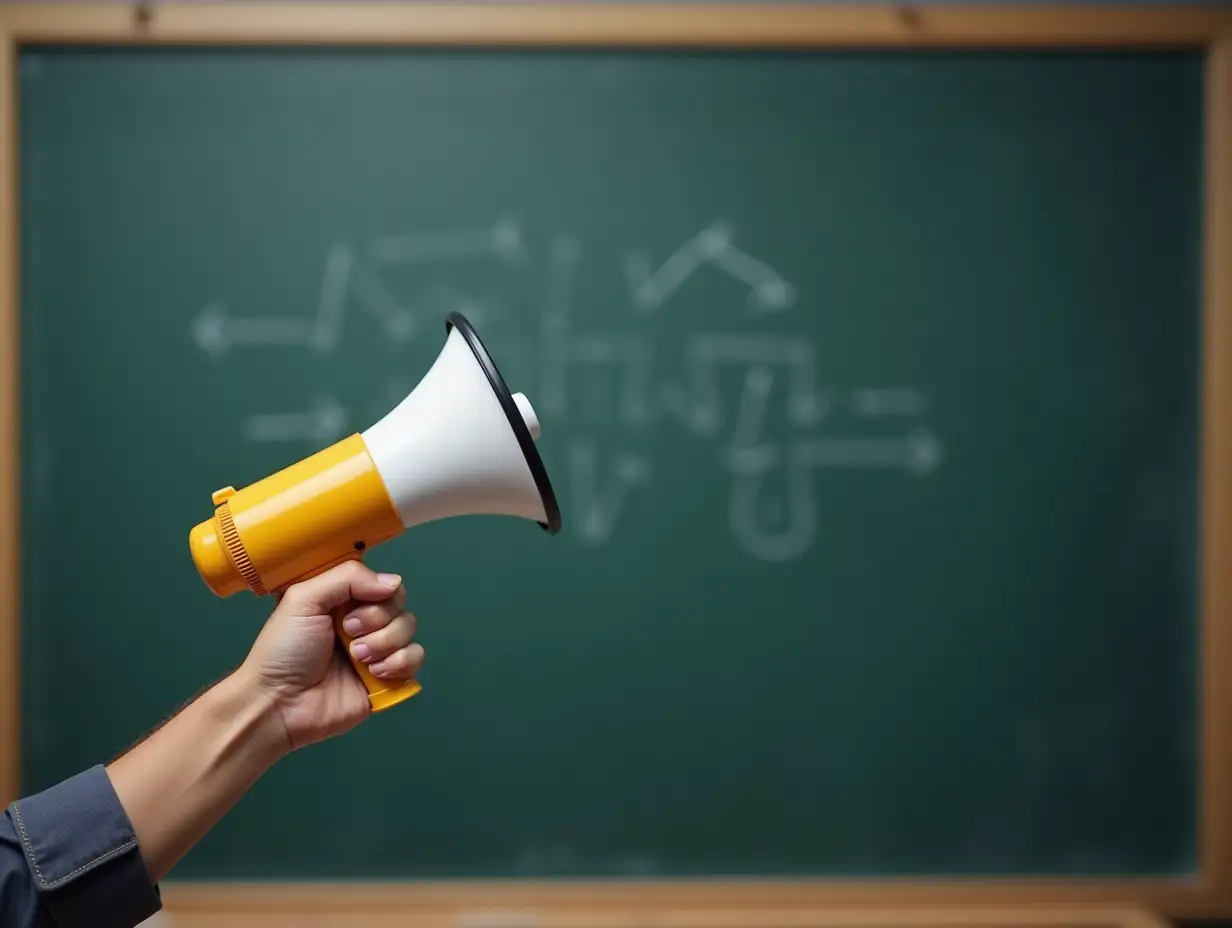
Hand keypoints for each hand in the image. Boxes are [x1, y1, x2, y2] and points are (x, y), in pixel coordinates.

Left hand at [237, 560, 424, 751]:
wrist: (281, 704)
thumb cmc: (284, 650)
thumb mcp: (303, 599)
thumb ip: (348, 577)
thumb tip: (394, 582)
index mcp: (343, 600)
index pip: (381, 582)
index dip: (376, 592)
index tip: (352, 608)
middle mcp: (363, 621)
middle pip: (399, 604)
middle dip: (377, 620)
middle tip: (348, 634)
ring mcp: (377, 650)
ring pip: (409, 630)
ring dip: (385, 643)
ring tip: (357, 658)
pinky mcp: (388, 677)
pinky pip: (415, 658)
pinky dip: (399, 663)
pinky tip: (374, 673)